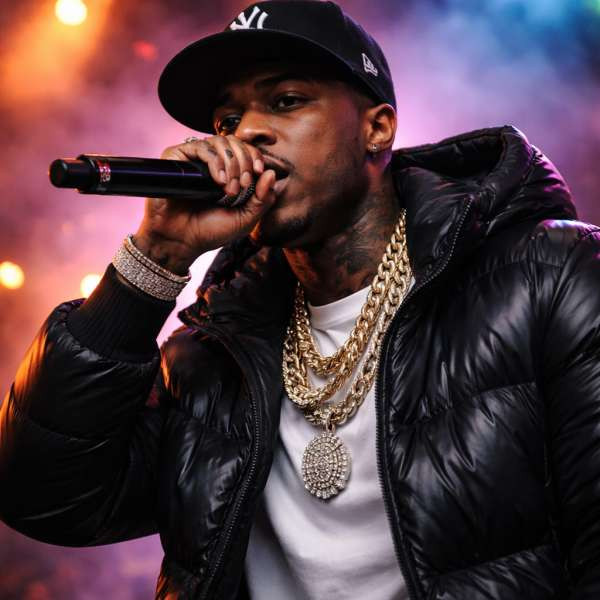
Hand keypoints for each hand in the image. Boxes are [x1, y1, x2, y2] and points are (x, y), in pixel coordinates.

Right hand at [133, 135, 276, 273]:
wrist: (181, 241)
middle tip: (242, 187)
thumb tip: (272, 173)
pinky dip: (215, 162)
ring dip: (231, 163)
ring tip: (229, 189)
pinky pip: (200, 146)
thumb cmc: (210, 232)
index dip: (255, 156)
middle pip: (235, 142)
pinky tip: (219, 181)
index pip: (246, 149)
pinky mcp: (176, 158)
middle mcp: (211, 163)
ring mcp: (193, 159)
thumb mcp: (246, 219)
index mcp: (228, 173)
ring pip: (219, 141)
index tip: (259, 172)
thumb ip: (263, 199)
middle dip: (244, 163)